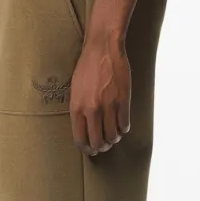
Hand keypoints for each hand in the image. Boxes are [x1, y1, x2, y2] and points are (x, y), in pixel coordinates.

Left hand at [70, 30, 130, 155]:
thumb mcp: (75, 89)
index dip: (86, 148)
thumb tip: (84, 126)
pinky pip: (124, 124)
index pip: (80, 139)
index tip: (90, 150)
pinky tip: (122, 126)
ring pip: (112, 135)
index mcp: (77, 108)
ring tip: (114, 137)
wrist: (103, 49)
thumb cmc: (87, 67)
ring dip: (113, 139)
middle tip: (103, 147)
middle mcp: (92, 110)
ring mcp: (109, 106)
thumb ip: (79, 109)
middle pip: (97, 141)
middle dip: (101, 147)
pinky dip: (123, 128)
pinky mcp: (123, 101)